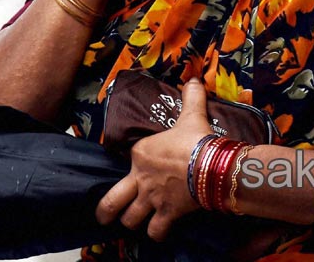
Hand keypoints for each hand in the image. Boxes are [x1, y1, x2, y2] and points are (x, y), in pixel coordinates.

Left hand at [96, 78, 213, 241]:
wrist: (210, 163)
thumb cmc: (196, 138)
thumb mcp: (191, 115)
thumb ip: (190, 97)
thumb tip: (193, 79)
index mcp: (141, 153)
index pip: (126, 159)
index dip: (131, 166)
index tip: (136, 169)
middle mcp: (141, 178)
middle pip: (113, 201)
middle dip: (106, 211)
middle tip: (103, 217)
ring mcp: (152, 198)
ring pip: (130, 219)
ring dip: (132, 221)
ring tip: (134, 223)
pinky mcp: (167, 214)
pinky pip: (155, 231)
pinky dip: (156, 233)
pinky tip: (158, 232)